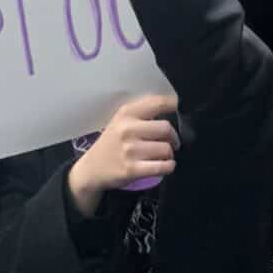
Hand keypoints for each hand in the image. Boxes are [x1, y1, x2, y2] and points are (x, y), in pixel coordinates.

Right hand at [68, 93, 179, 217]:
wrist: (92, 168)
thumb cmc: (112, 142)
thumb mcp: (121, 120)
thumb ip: (142, 112)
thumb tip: (173, 105)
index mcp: (126, 113)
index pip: (157, 103)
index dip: (174, 105)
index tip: (180, 109)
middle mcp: (128, 129)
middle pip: (166, 128)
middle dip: (174, 137)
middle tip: (172, 142)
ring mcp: (130, 150)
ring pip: (166, 149)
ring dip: (170, 154)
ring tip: (165, 155)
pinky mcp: (132, 170)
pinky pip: (162, 167)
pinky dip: (169, 166)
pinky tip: (167, 165)